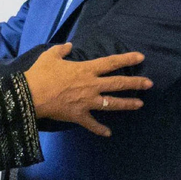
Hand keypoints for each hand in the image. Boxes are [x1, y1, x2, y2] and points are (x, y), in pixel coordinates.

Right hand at [24, 43, 151, 136]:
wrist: (31, 95)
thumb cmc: (41, 74)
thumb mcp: (50, 56)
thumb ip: (61, 50)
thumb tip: (69, 45)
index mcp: (86, 69)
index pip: (111, 63)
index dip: (127, 59)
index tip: (141, 58)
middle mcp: (91, 85)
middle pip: (118, 83)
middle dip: (136, 83)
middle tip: (149, 83)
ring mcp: (87, 102)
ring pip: (112, 103)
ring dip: (127, 104)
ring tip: (140, 104)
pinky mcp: (79, 115)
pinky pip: (93, 124)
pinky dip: (100, 129)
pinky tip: (108, 133)